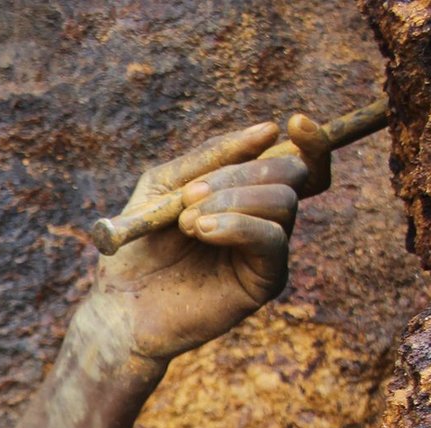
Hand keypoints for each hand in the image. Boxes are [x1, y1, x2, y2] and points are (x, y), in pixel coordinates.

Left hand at [79, 115, 331, 369]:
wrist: (120, 305)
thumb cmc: (138, 246)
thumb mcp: (165, 186)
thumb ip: (210, 157)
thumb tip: (270, 130)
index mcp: (245, 193)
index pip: (297, 160)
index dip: (310, 139)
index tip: (297, 120)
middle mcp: (264, 218)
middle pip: (291, 173)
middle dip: (242, 173)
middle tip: (191, 195)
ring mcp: (267, 250)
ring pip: (283, 202)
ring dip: (232, 200)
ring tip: (187, 222)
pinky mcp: (265, 281)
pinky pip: (272, 239)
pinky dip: (238, 225)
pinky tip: (203, 231)